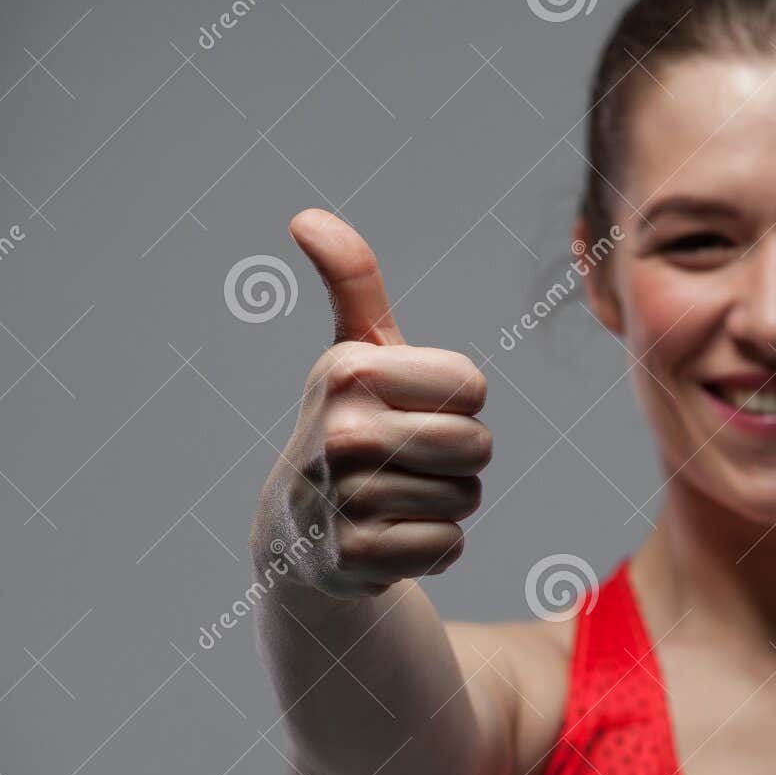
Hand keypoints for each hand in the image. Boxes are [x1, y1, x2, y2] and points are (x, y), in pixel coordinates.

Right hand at [254, 209, 489, 597]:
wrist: (297, 525)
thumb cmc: (350, 420)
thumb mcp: (354, 350)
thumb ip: (352, 280)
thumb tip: (305, 216)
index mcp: (349, 370)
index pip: (473, 387)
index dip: (457, 401)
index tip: (411, 407)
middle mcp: (341, 432)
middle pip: (478, 446)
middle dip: (460, 456)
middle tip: (410, 458)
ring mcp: (344, 500)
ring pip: (467, 499)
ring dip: (446, 501)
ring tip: (396, 494)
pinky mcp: (356, 558)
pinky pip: (448, 546)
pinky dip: (432, 546)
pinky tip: (390, 535)